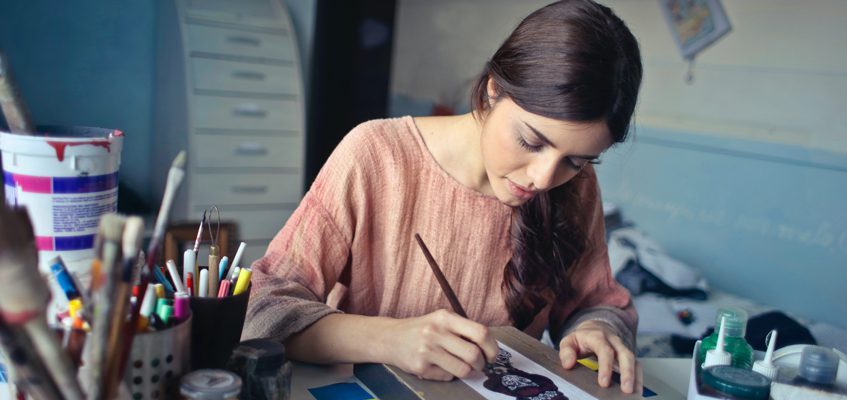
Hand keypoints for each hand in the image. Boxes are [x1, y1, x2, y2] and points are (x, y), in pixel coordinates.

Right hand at [382, 309, 498, 380]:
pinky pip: (447, 377)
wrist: (389, 338)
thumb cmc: (422, 329)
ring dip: (468, 372)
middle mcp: (436, 332)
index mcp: (445, 317)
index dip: (492, 347)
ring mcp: (427, 350)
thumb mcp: (441, 320)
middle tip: (480, 365)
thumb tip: (489, 348)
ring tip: (463, 367)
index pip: (480, 332)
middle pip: (474, 354)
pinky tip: (441, 367)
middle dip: (482, 364)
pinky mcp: (420, 366)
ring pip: (463, 369)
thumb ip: (463, 329)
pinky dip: (449, 374)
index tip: (492, 355)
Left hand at [558, 320, 641, 393]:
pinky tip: (636, 390)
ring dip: (635, 377)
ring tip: (634, 393)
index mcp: (598, 336)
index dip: (606, 367)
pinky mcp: (627, 355)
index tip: (604, 383)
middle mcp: (614, 341)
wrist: (595, 327)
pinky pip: (636, 365)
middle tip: (626, 390)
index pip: (604, 350)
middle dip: (627, 372)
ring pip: (634, 360)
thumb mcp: (568, 341)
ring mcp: (622, 348)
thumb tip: (568, 364)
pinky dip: (638, 378)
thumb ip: (566, 352)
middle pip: (625, 354)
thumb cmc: (581, 338)